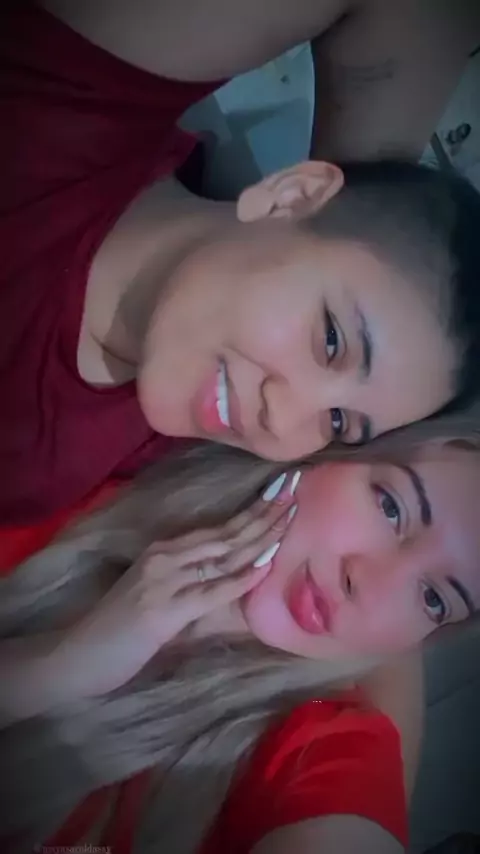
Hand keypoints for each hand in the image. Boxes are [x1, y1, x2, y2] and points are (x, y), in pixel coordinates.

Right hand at [54, 472, 298, 698]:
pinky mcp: (162, 610)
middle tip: (295, 492)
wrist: (77, 656)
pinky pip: (210, 591)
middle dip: (264, 514)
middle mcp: (164, 556)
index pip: (219, 527)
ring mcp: (162, 580)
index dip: (252, 510)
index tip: (282, 493)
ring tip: (289, 519)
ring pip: (222, 555)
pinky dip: (240, 578)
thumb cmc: (122, 633)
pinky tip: (264, 565)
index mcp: (164, 551)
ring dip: (260, 537)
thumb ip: (198, 590)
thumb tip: (244, 584)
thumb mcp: (164, 602)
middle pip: (226, 533)